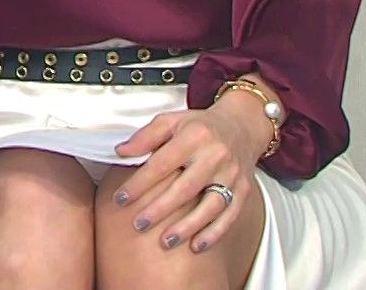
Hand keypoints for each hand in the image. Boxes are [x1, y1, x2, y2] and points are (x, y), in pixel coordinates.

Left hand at [112, 100, 267, 253]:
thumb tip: (121, 152)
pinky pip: (230, 215)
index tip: (121, 198)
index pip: (162, 163)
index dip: (140, 183)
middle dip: (161, 209)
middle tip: (139, 224)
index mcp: (195, 136)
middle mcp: (216, 156)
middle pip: (186, 188)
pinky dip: (214, 233)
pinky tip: (197, 245)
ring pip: (211, 205)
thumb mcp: (171, 120)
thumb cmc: (200, 127)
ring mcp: (232, 175)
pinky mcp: (244, 190)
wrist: (241, 126)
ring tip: (166, 241)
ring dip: (188, 226)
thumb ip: (146, 136)